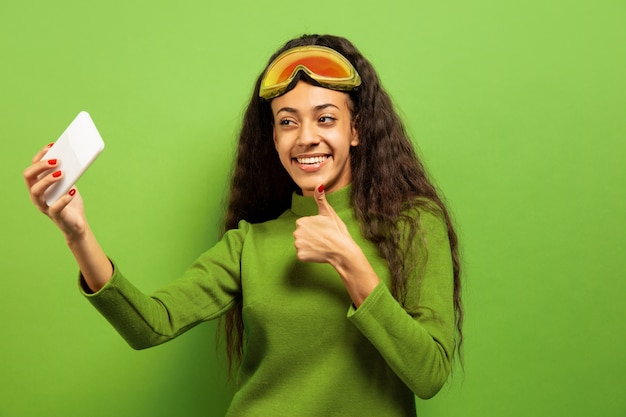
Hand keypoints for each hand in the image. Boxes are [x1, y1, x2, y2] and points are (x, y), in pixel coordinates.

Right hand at [23, 144, 86, 239]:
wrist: (77, 223)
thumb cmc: (70, 201)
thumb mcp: (68, 184)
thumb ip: (67, 173)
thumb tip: (74, 157)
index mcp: (38, 185)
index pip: (32, 167)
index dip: (40, 156)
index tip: (52, 146)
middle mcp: (36, 195)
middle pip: (29, 177)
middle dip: (40, 166)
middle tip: (56, 160)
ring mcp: (44, 206)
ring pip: (35, 191)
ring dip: (47, 180)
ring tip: (61, 173)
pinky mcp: (55, 216)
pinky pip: (55, 208)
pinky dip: (63, 199)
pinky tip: (72, 191)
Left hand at [293, 184, 379, 306]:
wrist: (342, 251)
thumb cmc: (337, 231)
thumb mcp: (329, 213)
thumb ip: (320, 199)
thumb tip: (318, 185)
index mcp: (301, 222)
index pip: (304, 225)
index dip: (314, 227)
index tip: (323, 230)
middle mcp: (296, 233)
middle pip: (301, 234)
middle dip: (310, 236)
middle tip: (323, 238)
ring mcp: (298, 245)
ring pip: (302, 244)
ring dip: (309, 246)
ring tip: (321, 245)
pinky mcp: (301, 256)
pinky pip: (302, 255)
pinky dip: (309, 255)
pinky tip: (318, 252)